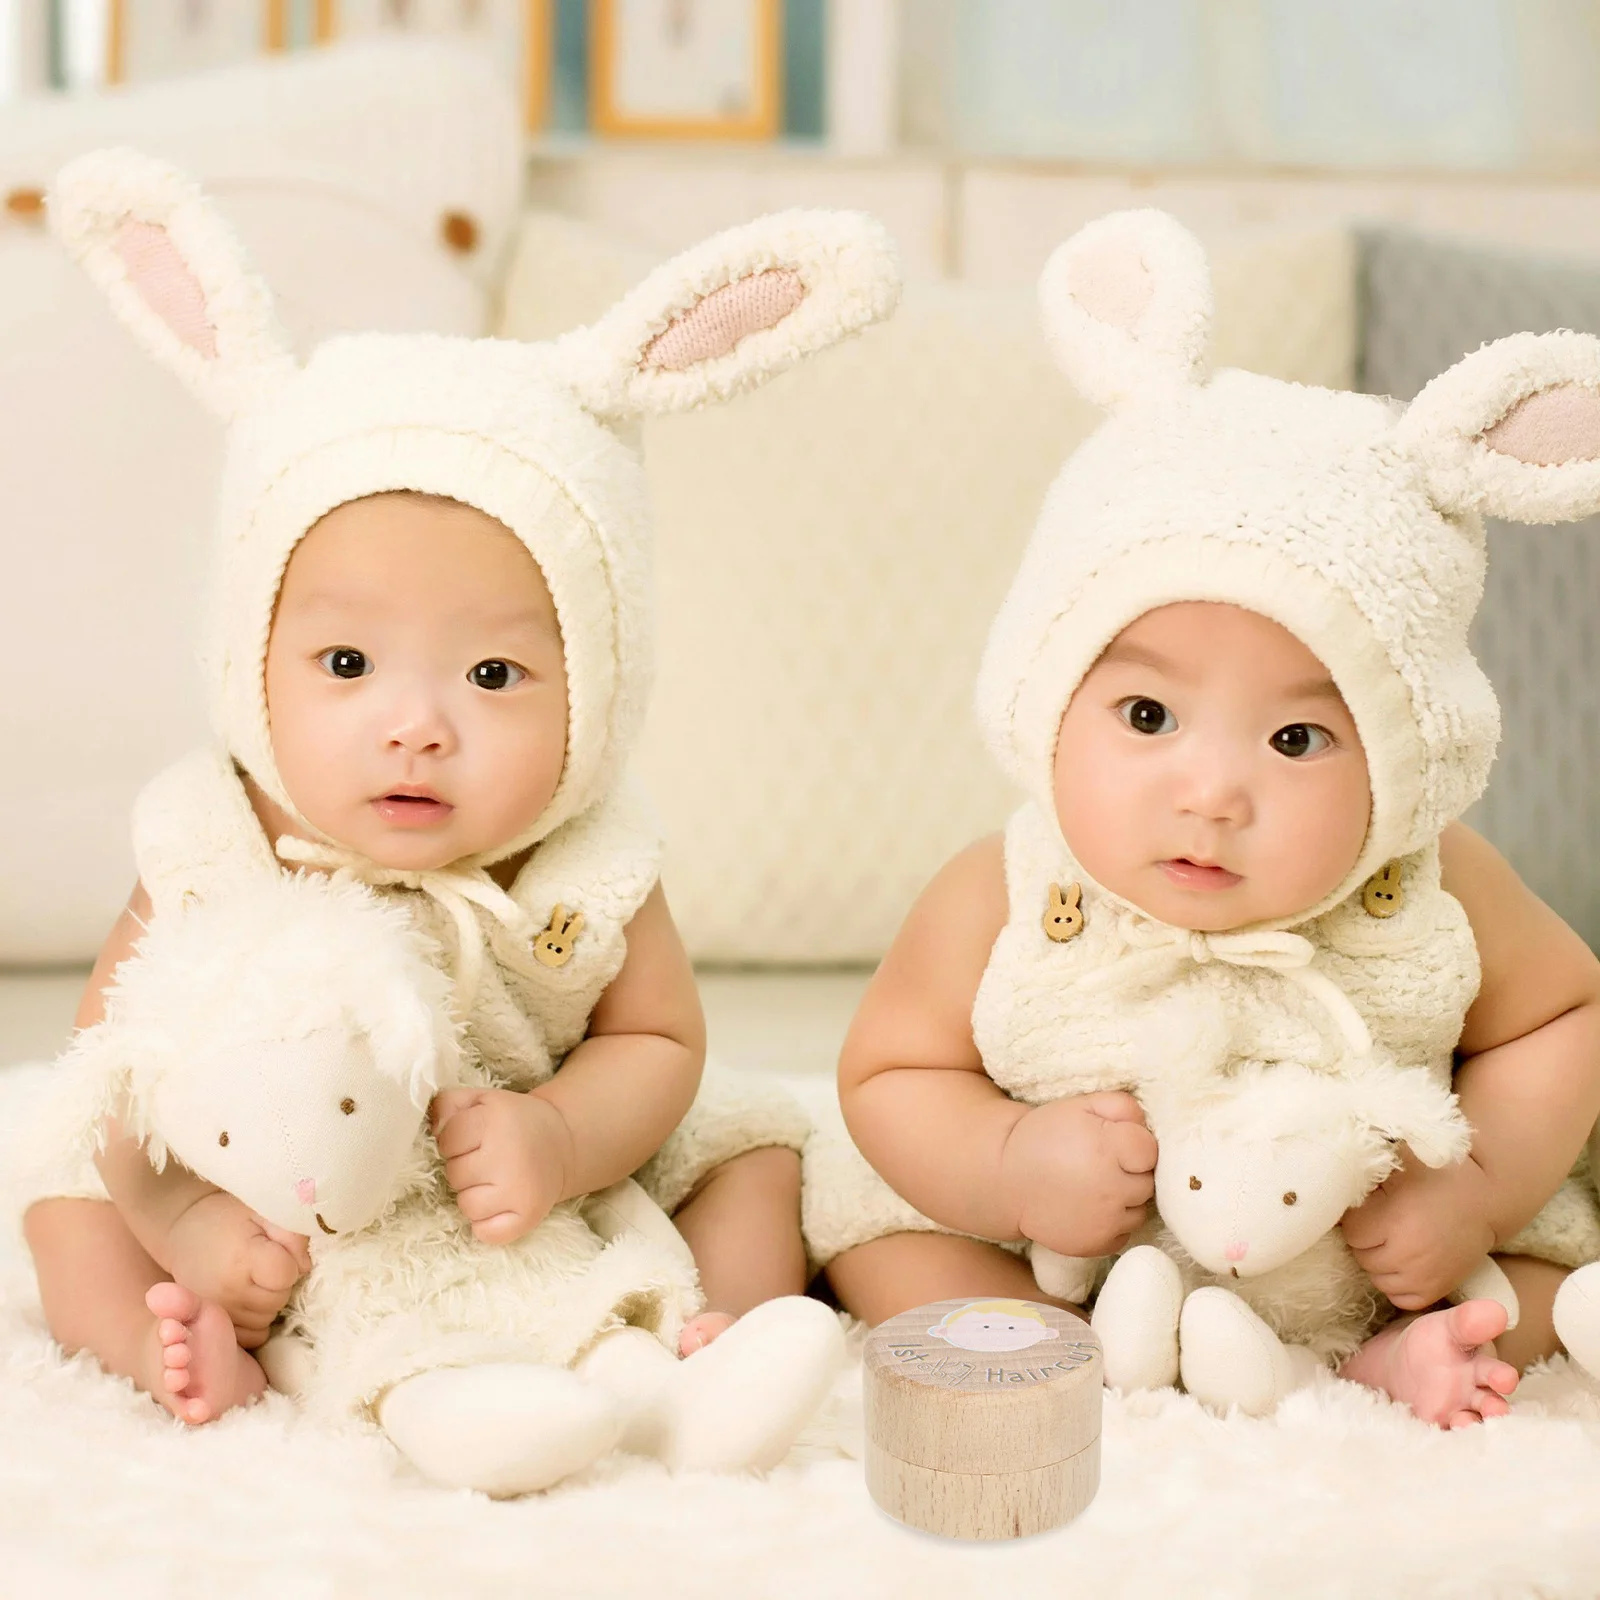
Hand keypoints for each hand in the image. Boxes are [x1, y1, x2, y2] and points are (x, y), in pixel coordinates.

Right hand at [161, 1190, 310, 1348]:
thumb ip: (291, 1233)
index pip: (286, 1275)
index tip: (276, 1250)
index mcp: (242, 1258)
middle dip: (280, 1283)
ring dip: (268, 1302)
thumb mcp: (263, 1211)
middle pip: (278, 1300)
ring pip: (267, 1319)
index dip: (289, 1262)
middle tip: (264, 1264)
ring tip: (253, 1278)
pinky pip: (251, 1336)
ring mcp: (216, 1313)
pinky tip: (248, 1298)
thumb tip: (304, 1267)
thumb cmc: (228, 1217)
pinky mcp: (209, 1326)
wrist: (184, 1231)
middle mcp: (227, 1292)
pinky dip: (256, 1320)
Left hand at [430, 1086, 572, 1244]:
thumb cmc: (513, 1121)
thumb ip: (448, 1104)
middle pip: (454, 1174)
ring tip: (494, 1181)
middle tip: (488, 1159)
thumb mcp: (483, 1100)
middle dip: (465, 1167)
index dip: (455, 1140)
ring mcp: (519, 1189)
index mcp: (496, 1120)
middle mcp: (508, 1155)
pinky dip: (487, 1225)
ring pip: (466, 1206)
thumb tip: (431, 1127)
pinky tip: (499, 1205)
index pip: (447, 1139)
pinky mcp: (528, 1216)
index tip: (474, 1138)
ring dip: (474, 1195)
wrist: (564, 1143)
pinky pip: (485, 1234)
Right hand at [1002, 1091, 1157, 1258]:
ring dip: (1125, 1199)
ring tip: (1097, 1186)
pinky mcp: (1097, 1245)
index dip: (1133, 1144)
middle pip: (1147, 1181)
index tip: (1114, 1143)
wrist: (1006, 1180)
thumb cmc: (1044, 1137)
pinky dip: (1113, 1222)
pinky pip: (1124, 1233)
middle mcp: (1110, 1188)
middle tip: (1103, 1164)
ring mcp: (1105, 1221)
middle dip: (1131, 1171)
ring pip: (1139, 1210)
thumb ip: (1120, 1106)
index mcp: (1107, 1148)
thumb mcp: (1079, 1106)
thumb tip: (1144, 1123)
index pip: (1149, 1150)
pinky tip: (1091, 1207)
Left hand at [1340, 1150, 1496, 1309]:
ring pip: (1376, 1278)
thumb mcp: (1397, 1165)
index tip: (1370, 1208)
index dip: (1357, 1218)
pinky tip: (1404, 1260)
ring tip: (1394, 1239)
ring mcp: (1423, 1277)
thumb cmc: (1435, 1175)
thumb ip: (1362, 1172)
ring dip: (1378, 1261)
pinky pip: (1397, 1296)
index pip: (1351, 1232)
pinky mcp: (1436, 1291)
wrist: (1483, 1198)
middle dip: (1366, 1239)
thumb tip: (1329, 1177)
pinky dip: (1395, 1282)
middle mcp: (1408, 1254)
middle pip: (1362, 1256)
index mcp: (1394, 1220)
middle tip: (1383, 1222)